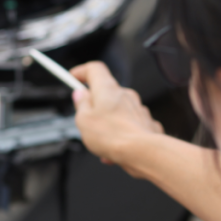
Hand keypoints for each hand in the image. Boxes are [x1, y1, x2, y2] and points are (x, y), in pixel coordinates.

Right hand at [70, 61, 163, 175]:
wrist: (142, 152)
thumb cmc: (113, 136)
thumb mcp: (83, 120)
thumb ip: (81, 105)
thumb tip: (80, 96)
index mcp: (107, 89)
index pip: (94, 69)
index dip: (82, 72)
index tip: (74, 77)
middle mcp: (125, 95)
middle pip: (106, 92)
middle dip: (94, 105)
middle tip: (85, 118)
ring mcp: (138, 109)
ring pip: (117, 111)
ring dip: (107, 124)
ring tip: (100, 142)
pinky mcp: (146, 123)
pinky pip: (129, 125)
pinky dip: (120, 135)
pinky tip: (115, 150)